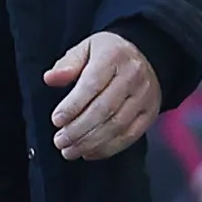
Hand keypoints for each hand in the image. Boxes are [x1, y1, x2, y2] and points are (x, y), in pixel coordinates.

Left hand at [44, 31, 162, 162]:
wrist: (145, 56)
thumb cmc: (108, 54)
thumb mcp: (86, 48)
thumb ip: (67, 64)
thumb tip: (50, 78)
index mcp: (114, 57)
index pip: (92, 85)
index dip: (73, 105)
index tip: (56, 120)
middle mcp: (133, 77)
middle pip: (104, 109)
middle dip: (78, 129)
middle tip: (59, 141)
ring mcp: (145, 96)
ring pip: (117, 125)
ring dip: (91, 142)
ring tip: (70, 151)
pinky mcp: (150, 112)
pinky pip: (131, 135)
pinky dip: (109, 148)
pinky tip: (89, 152)